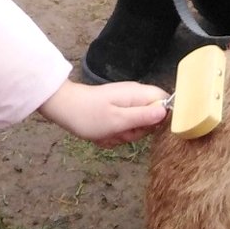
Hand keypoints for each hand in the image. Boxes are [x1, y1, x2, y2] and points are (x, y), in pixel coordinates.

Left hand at [36, 77, 169, 147]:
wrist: (63, 109)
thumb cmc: (89, 115)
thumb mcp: (118, 120)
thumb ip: (143, 117)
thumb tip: (166, 112)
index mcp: (138, 94)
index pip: (166, 101)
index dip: (162, 119)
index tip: (146, 129)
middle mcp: (135, 96)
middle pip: (152, 118)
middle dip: (136, 131)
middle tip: (119, 132)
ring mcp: (125, 103)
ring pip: (137, 126)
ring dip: (123, 135)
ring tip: (108, 133)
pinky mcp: (116, 110)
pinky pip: (124, 127)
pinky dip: (114, 134)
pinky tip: (102, 134)